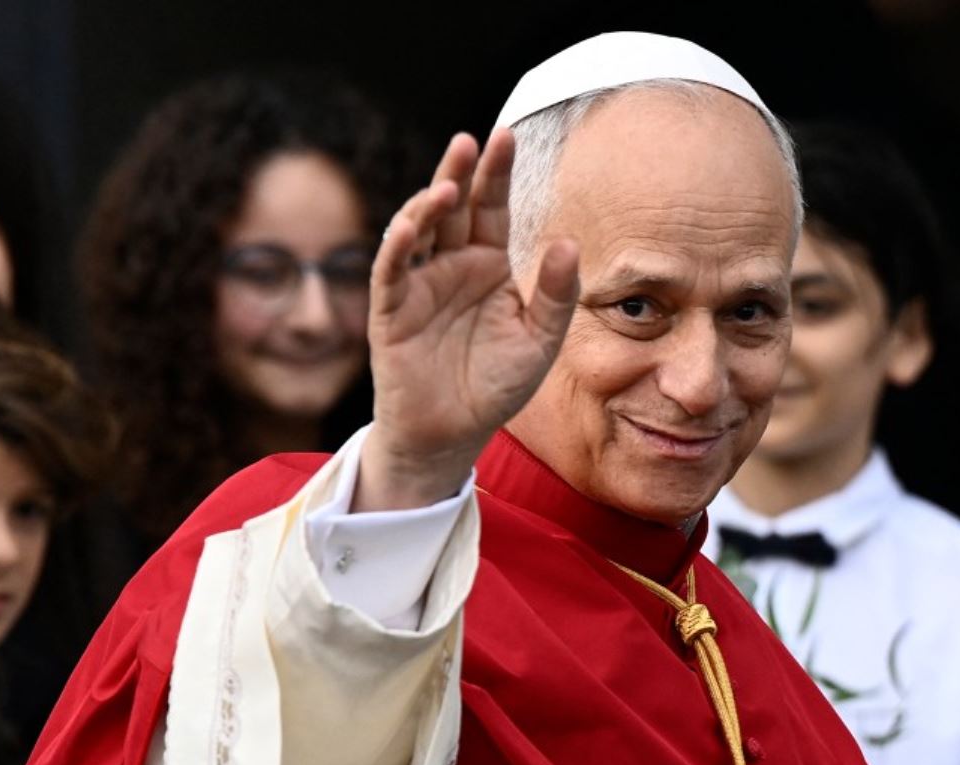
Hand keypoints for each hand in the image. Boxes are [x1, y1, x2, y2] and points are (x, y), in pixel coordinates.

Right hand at [356, 128, 579, 511]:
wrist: (452, 435)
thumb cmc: (495, 388)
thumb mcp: (540, 342)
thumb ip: (556, 295)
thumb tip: (568, 243)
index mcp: (488, 265)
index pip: (491, 207)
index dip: (496, 173)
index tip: (506, 135)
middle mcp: (451, 266)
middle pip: (453, 206)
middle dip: (459, 173)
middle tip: (469, 141)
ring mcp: (418, 285)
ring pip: (418, 230)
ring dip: (427, 204)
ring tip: (446, 187)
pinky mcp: (391, 311)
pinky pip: (392, 272)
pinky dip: (398, 247)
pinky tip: (412, 226)